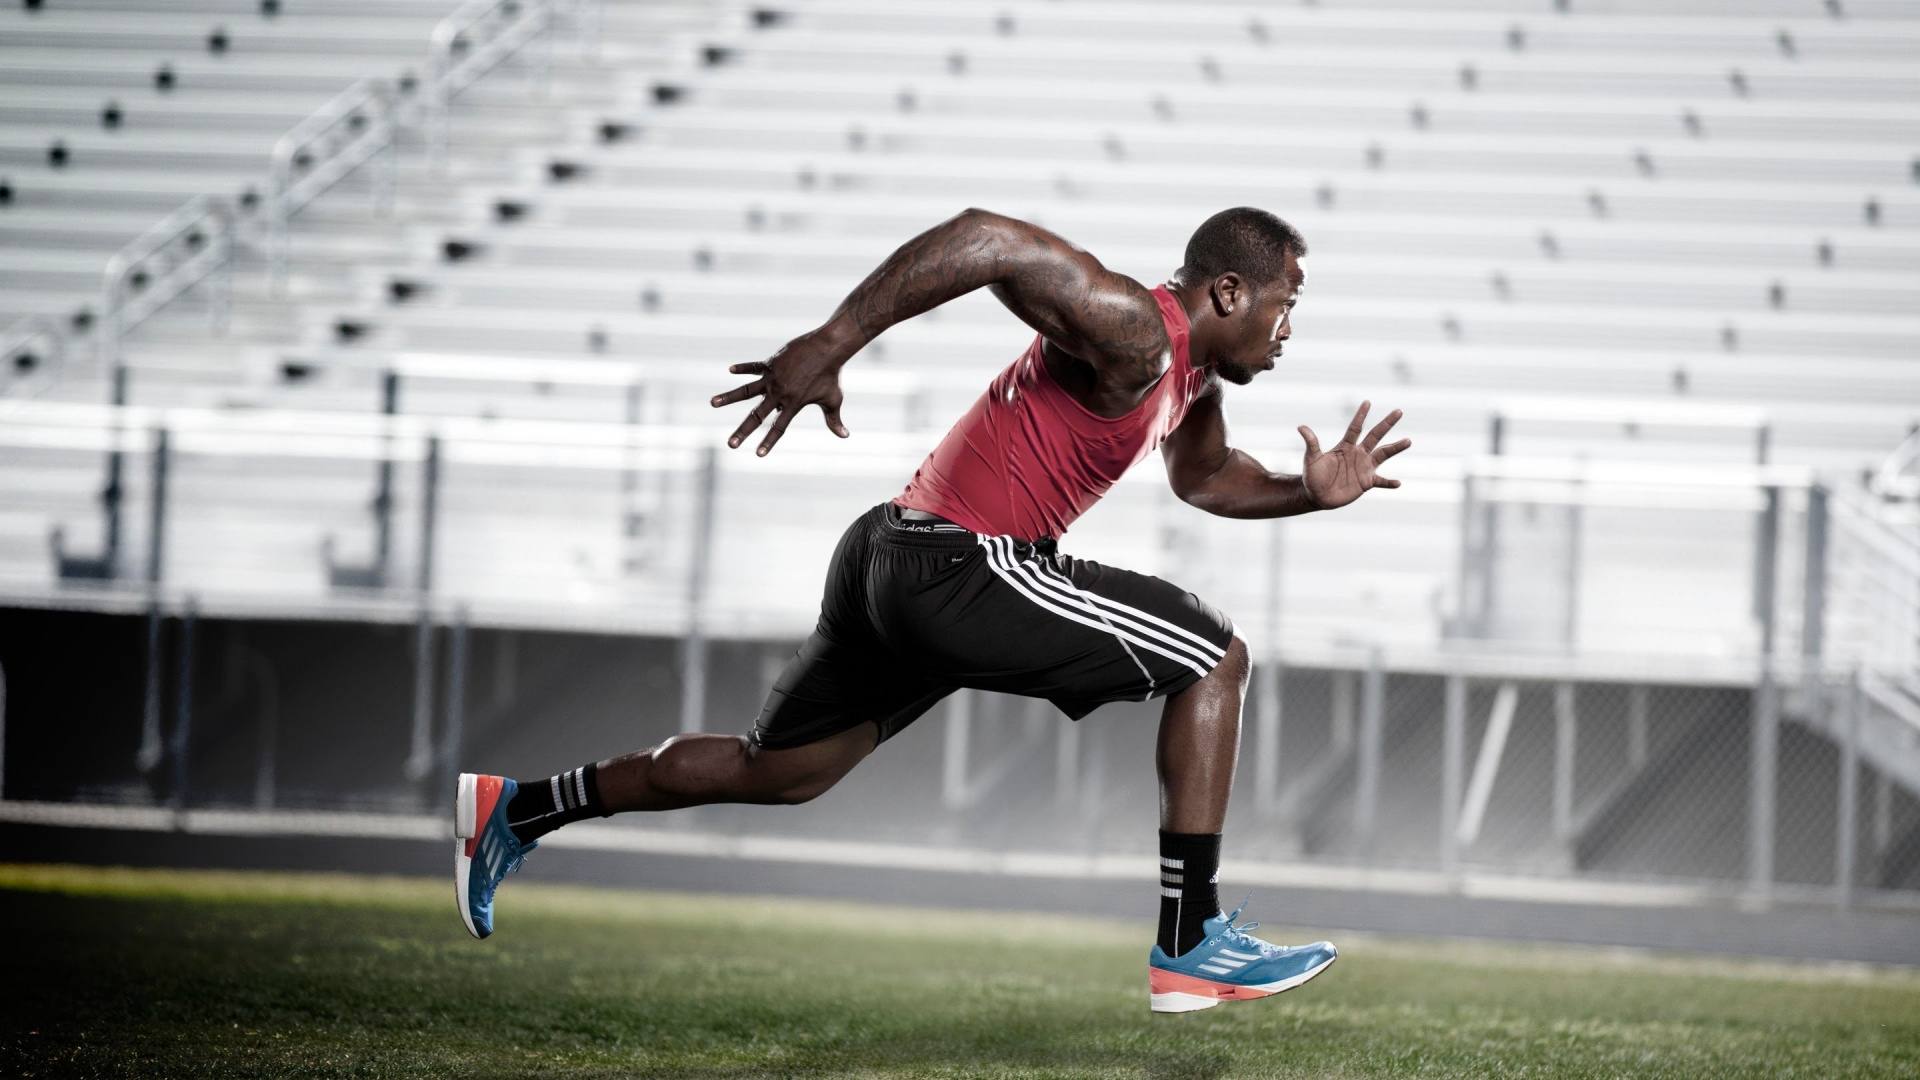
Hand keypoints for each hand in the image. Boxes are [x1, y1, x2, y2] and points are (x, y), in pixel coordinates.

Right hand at [710, 327, 854, 455]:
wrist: (827, 348)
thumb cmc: (832, 375)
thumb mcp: (833, 399)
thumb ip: (834, 420)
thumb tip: (845, 436)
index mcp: (794, 405)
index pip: (778, 428)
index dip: (768, 442)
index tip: (757, 455)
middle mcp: (780, 394)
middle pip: (757, 416)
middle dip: (743, 431)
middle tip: (730, 444)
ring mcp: (773, 378)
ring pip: (746, 391)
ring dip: (728, 397)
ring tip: (712, 403)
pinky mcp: (771, 364)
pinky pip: (753, 367)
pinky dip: (742, 367)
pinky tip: (730, 370)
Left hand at [1299, 401, 1409, 509]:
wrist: (1317, 496)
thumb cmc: (1313, 476)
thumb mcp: (1311, 459)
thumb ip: (1311, 443)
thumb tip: (1301, 426)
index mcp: (1345, 446)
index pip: (1355, 428)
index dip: (1360, 416)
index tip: (1367, 402)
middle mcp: (1358, 454)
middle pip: (1375, 436)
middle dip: (1386, 424)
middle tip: (1398, 411)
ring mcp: (1364, 468)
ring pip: (1383, 455)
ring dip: (1395, 448)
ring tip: (1408, 440)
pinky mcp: (1366, 483)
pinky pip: (1381, 482)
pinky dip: (1389, 483)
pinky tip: (1398, 483)